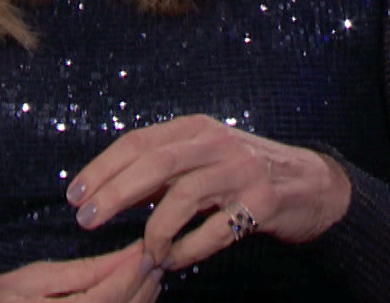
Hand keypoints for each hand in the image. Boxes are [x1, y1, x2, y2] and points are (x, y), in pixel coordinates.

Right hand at [0, 240, 161, 302]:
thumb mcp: (30, 279)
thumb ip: (80, 273)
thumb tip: (120, 258)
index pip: (114, 294)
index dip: (134, 270)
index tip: (146, 247)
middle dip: (145, 282)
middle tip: (154, 254)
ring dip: (142, 297)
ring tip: (148, 271)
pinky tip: (132, 294)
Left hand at [64, 115, 351, 273]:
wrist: (314, 185)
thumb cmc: (246, 174)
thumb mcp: (204, 159)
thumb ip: (163, 170)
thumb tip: (110, 190)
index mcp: (197, 129)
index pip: (139, 142)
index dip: (102, 167)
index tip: (75, 193)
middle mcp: (218, 144)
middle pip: (154, 164)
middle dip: (113, 193)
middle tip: (86, 220)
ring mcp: (242, 172)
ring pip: (183, 198)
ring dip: (153, 231)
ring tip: (143, 252)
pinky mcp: (263, 202)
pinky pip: (214, 231)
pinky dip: (187, 249)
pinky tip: (173, 260)